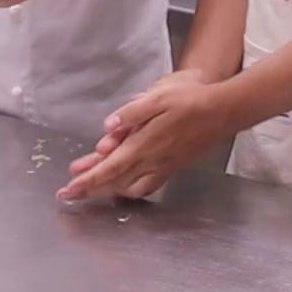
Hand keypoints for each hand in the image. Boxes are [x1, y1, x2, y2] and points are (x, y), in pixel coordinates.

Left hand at [58, 70, 235, 201]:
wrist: (223, 111)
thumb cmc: (190, 99)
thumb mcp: (158, 96)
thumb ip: (131, 114)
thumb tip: (107, 128)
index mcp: (145, 144)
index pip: (109, 168)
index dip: (87, 180)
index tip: (68, 190)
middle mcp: (152, 161)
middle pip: (115, 181)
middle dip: (89, 188)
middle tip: (67, 194)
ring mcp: (164, 166)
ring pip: (129, 186)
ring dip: (106, 187)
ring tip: (87, 182)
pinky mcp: (172, 166)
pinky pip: (146, 185)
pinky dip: (128, 188)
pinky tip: (122, 184)